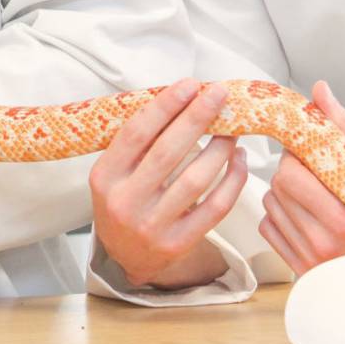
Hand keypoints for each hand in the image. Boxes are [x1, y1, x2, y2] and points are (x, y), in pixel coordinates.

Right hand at [89, 79, 248, 288]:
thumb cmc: (123, 201)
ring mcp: (152, 226)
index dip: (165, 106)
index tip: (190, 85)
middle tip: (219, 94)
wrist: (125, 258)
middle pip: (167, 152)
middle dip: (197, 117)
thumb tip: (182, 99)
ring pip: (196, 179)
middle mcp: (125, 203)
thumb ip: (139, 142)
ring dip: (220, 147)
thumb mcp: (114, 173)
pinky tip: (239, 159)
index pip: (136, 134)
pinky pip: (216, 206)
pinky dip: (233, 179)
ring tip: (233, 127)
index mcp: (105, 178)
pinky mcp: (180, 243)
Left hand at [260, 81, 344, 281]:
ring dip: (286, 192)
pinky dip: (283, 216)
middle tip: (314, 167)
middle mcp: (325, 243)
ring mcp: (313, 262)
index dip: (297, 153)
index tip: (312, 149)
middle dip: (291, 170)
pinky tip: (309, 213)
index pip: (291, 172)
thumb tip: (319, 90)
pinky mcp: (304, 271)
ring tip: (317, 191)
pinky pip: (271, 231)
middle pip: (278, 187)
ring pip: (272, 207)